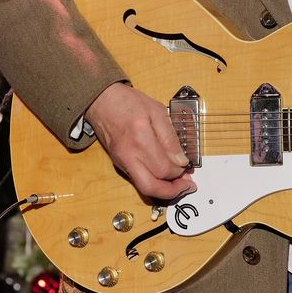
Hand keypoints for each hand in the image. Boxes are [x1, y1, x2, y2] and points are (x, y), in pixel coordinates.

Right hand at [86, 82, 195, 200]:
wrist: (102, 101)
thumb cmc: (129, 102)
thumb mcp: (157, 111)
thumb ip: (170, 137)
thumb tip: (181, 160)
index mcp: (141, 137)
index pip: (163, 167)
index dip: (180, 171)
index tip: (189, 166)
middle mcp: (129, 155)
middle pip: (152, 186)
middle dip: (173, 189)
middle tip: (187, 185)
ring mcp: (121, 162)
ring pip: (143, 188)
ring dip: (163, 190)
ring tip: (179, 184)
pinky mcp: (119, 164)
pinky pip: (138, 180)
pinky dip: (153, 182)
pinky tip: (164, 176)